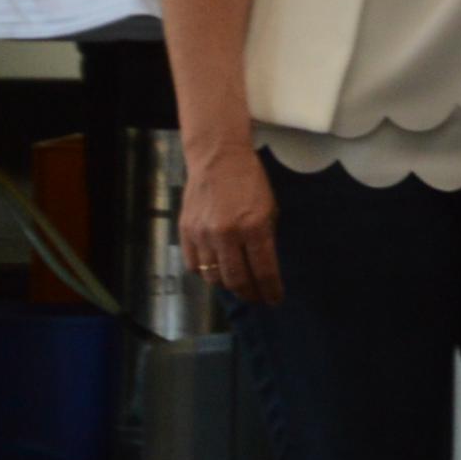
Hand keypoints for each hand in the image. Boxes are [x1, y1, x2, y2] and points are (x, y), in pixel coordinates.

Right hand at [180, 137, 282, 307]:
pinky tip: (216, 270)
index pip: (264, 270)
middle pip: (236, 280)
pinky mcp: (185, 232)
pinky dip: (206, 272)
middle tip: (257, 297)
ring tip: (238, 285)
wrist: (218, 159)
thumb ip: (266, 239)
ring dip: (228, 285)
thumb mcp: (270, 209)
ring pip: (213, 277)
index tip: (275, 300)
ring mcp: (203, 234)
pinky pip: (194, 265)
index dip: (270, 290)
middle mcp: (227, 234)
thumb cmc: (250, 182)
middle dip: (250, 293)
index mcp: (254, 226)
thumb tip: (264, 268)